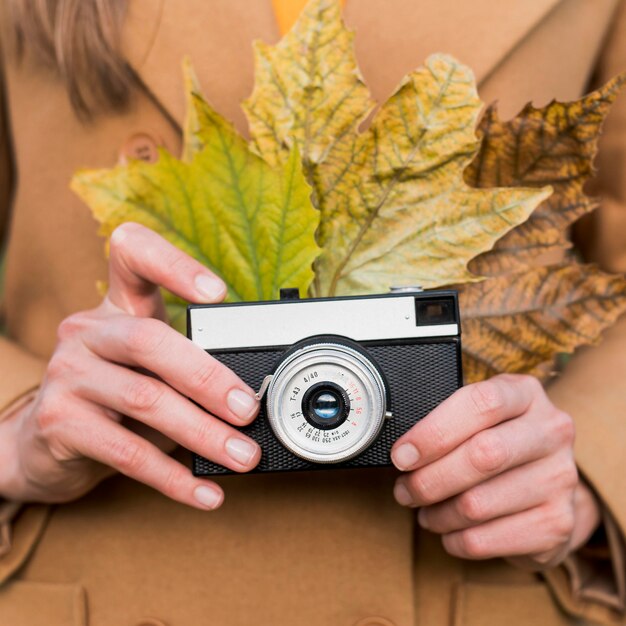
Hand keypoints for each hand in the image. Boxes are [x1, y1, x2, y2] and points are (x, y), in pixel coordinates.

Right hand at [0, 223, 260, 509]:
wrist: (45, 443)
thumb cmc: (115, 395)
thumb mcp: (149, 368)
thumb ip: (187, 366)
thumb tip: (252, 397)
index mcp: (117, 306)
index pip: (132, 254)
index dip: (173, 263)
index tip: (217, 293)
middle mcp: (87, 330)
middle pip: (150, 340)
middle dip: (207, 378)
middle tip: (247, 409)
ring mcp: (67, 373)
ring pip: (144, 399)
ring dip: (202, 433)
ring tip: (242, 456)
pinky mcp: (59, 422)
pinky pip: (126, 452)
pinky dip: (173, 477)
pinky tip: (206, 492)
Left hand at [390, 374, 600, 568]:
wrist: (548, 486)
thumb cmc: (497, 441)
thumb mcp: (477, 417)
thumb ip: (445, 421)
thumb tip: (401, 451)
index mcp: (525, 393)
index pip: (481, 403)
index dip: (433, 432)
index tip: (402, 455)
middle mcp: (552, 430)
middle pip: (482, 455)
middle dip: (429, 479)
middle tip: (405, 490)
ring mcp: (561, 477)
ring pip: (477, 504)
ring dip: (437, 513)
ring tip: (426, 511)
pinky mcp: (558, 523)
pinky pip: (486, 539)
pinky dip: (455, 540)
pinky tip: (449, 531)